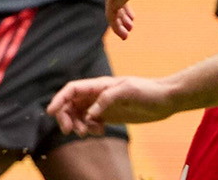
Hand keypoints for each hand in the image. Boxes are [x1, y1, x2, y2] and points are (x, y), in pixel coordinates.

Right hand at [48, 75, 177, 136]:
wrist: (166, 99)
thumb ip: (107, 98)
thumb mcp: (128, 90)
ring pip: (79, 114)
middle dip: (66, 116)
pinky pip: (91, 121)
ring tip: (87, 133)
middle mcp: (97, 94)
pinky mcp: (110, 115)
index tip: (50, 112)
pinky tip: (99, 131)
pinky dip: (89, 128)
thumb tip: (91, 113)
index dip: (59, 99)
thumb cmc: (148, 91)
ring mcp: (102, 105)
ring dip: (78, 124)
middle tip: (70, 131)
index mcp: (98, 85)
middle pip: (71, 103)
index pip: (71, 90)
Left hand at [106, 0, 176, 38]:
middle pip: (116, 4)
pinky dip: (115, 27)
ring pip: (112, 12)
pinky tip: (123, 36)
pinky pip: (111, 16)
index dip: (126, 7)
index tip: (132, 17)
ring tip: (125, 35)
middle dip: (122, 17)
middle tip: (129, 26)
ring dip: (118, 25)